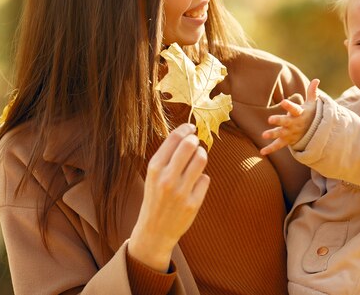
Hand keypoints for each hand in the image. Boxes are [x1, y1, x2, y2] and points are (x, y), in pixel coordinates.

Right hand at [128, 123, 209, 271]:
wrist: (154, 231)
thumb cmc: (155, 197)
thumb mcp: (154, 175)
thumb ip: (168, 156)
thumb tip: (187, 133)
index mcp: (154, 168)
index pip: (175, 138)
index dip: (186, 129)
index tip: (191, 128)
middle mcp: (166, 178)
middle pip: (190, 145)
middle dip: (195, 140)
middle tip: (195, 143)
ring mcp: (180, 192)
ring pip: (201, 160)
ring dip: (202, 156)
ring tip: (198, 159)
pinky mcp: (192, 204)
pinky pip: (205, 179)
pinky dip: (202, 178)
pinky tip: (194, 184)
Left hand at [260, 79, 319, 154]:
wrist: (316, 133)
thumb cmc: (312, 115)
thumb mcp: (313, 104)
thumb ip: (312, 92)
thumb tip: (316, 80)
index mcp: (299, 114)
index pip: (294, 109)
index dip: (289, 106)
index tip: (283, 102)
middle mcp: (294, 124)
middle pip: (286, 122)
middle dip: (278, 121)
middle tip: (270, 119)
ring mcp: (290, 133)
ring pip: (281, 134)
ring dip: (273, 134)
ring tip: (263, 135)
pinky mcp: (287, 140)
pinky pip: (278, 145)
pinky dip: (270, 149)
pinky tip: (262, 151)